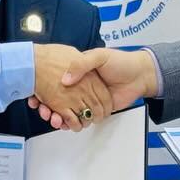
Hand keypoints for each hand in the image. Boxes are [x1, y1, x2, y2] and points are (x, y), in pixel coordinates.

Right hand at [32, 48, 158, 128]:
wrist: (141, 75)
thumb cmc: (121, 62)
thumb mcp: (100, 56)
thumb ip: (82, 64)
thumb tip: (66, 79)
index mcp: (80, 73)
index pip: (58, 83)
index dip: (47, 90)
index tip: (38, 96)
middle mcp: (82, 87)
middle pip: (58, 99)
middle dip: (48, 106)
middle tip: (42, 110)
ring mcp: (88, 99)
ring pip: (67, 110)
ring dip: (56, 116)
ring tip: (51, 118)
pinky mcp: (96, 110)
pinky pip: (80, 118)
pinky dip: (69, 122)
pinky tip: (62, 123)